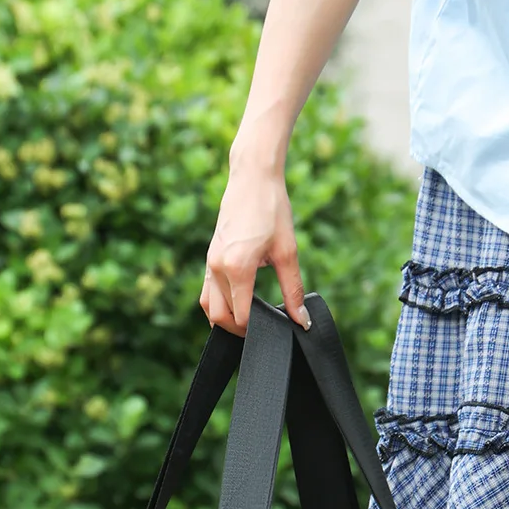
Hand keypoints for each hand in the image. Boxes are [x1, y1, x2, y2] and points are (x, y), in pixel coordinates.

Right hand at [200, 152, 309, 336]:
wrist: (252, 178)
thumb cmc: (272, 210)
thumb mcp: (288, 252)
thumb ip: (293, 290)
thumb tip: (301, 321)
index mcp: (237, 267)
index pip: (241, 317)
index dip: (257, 329)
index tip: (274, 327)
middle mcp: (217, 267)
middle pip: (220, 317)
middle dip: (239, 330)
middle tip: (262, 330)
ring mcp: (210, 262)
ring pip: (208, 307)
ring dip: (225, 320)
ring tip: (248, 323)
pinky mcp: (210, 257)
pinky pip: (207, 291)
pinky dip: (218, 304)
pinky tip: (237, 304)